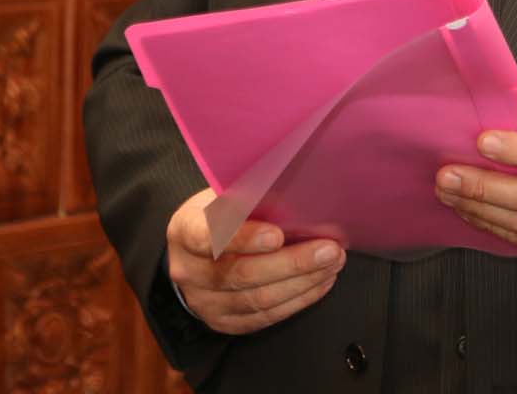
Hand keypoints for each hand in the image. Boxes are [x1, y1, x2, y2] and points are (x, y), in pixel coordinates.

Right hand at [164, 188, 344, 334]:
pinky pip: (264, 317)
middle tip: (328, 250)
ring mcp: (204, 302)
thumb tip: (296, 193)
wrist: (196, 251)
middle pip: (241, 273)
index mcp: (184, 230)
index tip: (278, 234)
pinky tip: (320, 282)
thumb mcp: (223, 195)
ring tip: (332, 264)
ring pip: (257, 299)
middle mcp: (188, 271)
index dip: (243, 238)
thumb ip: (249, 196)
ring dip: (302, 282)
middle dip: (292, 263)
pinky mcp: (223, 322)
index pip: (207, 236)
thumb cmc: (219, 213)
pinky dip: (298, 299)